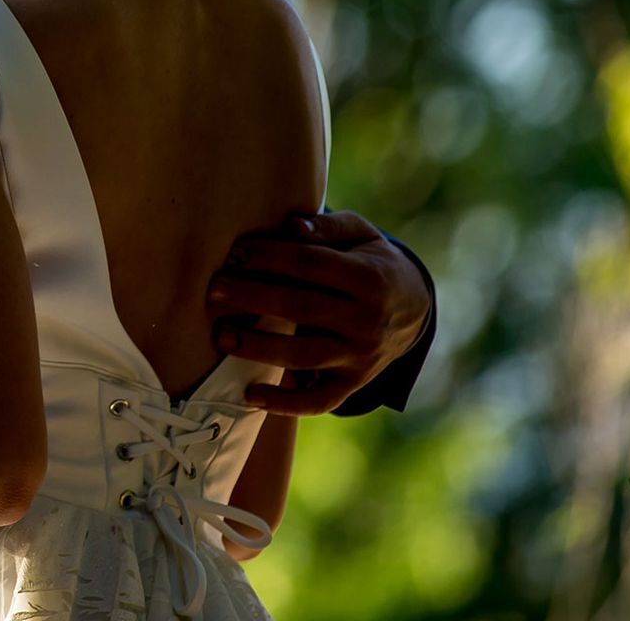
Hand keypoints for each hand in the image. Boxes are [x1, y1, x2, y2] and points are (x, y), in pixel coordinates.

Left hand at [207, 210, 431, 416]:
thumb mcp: (362, 234)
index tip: (235, 253)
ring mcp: (361, 356)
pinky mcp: (354, 382)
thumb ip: (327, 227)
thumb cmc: (372, 261)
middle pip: (301, 308)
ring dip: (259, 348)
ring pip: (303, 355)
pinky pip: (319, 400)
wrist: (415, 309)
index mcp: (368, 277)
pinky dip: (285, 403)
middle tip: (214, 291)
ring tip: (222, 336)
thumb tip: (291, 225)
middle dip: (253, 298)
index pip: (309, 264)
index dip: (269, 257)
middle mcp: (366, 319)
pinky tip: (251, 394)